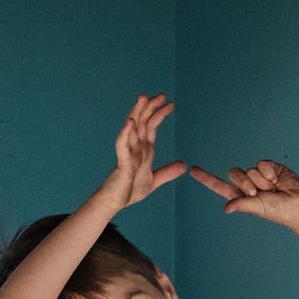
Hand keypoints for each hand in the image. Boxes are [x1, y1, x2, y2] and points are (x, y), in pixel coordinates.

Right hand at [110, 93, 186, 208]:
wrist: (114, 204)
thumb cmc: (129, 191)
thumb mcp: (153, 180)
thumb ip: (167, 172)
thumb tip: (184, 165)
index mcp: (143, 150)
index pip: (151, 126)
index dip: (160, 114)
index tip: (170, 103)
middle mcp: (135, 147)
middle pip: (142, 122)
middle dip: (151, 107)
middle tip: (161, 94)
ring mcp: (127, 153)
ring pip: (132, 129)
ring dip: (137, 113)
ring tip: (142, 98)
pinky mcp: (122, 163)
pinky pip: (122, 146)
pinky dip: (126, 133)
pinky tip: (130, 122)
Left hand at [190, 158, 298, 223]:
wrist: (297, 204)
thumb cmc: (278, 210)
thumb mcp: (257, 208)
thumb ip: (241, 204)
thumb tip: (227, 208)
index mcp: (239, 195)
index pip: (219, 185)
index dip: (206, 178)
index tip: (192, 170)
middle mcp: (246, 183)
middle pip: (234, 173)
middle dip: (245, 183)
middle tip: (258, 193)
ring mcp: (258, 174)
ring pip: (249, 169)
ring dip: (261, 180)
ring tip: (272, 189)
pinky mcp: (269, 166)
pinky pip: (262, 163)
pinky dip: (269, 172)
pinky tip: (277, 180)